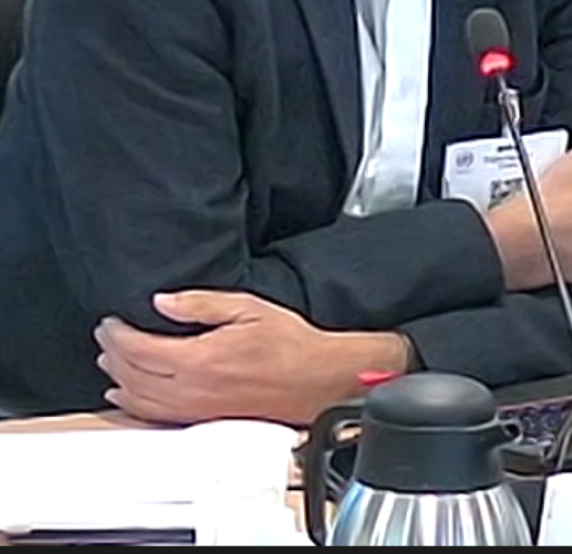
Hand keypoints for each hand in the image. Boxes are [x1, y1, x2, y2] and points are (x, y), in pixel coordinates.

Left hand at [94, 290, 408, 424]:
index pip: (141, 349)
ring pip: (141, 400)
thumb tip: (163, 301)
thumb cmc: (289, 344)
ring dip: (118, 379)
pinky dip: (134, 405)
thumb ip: (201, 304)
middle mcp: (194, 390)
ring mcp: (197, 410)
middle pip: (134, 376)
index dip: (118, 334)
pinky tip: (128, 395)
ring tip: (110, 360)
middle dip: (112, 354)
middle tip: (105, 335)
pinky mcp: (204, 421)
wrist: (316, 380)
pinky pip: (156, 417)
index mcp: (201, 359)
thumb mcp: (247, 307)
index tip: (110, 321)